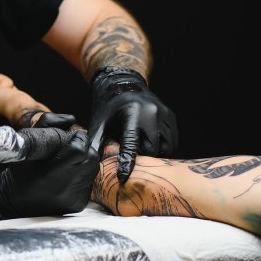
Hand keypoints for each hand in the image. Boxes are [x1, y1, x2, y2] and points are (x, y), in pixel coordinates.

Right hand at [0, 126, 98, 217]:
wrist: (16, 201)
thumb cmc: (21, 170)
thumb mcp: (28, 141)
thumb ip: (49, 123)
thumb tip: (73, 119)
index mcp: (50, 173)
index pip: (79, 150)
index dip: (78, 139)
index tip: (72, 136)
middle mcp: (64, 188)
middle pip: (91, 158)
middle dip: (85, 148)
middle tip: (72, 147)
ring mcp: (73, 198)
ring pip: (93, 169)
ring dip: (85, 161)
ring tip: (68, 162)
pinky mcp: (78, 204)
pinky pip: (89, 182)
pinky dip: (82, 174)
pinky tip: (68, 175)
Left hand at [89, 66, 177, 183]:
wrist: (124, 83)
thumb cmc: (108, 106)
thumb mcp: (100, 121)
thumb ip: (95, 142)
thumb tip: (87, 162)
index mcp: (132, 114)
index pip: (131, 144)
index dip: (127, 162)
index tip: (122, 178)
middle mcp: (151, 113)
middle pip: (152, 149)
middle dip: (143, 158)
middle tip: (134, 161)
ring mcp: (164, 114)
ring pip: (166, 147)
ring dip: (156, 155)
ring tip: (144, 153)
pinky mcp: (171, 116)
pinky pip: (172, 140)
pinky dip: (164, 148)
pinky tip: (153, 147)